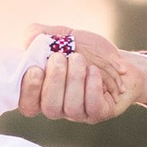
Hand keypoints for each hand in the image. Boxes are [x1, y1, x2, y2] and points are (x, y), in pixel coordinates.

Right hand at [16, 26, 146, 126]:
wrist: (119, 60)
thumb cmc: (86, 50)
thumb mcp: (62, 36)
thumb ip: (39, 34)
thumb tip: (29, 40)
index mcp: (42, 92)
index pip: (27, 104)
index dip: (28, 90)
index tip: (35, 69)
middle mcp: (58, 106)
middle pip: (49, 107)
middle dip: (55, 81)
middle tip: (60, 57)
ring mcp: (78, 113)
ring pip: (71, 108)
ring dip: (74, 80)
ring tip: (79, 59)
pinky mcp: (98, 113)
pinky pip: (93, 108)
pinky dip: (92, 88)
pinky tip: (93, 71)